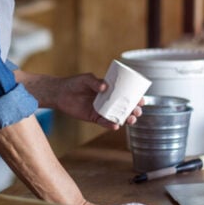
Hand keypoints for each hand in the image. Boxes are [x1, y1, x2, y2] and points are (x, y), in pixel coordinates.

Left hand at [16, 70, 143, 129]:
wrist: (61, 93)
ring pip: (117, 116)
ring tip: (131, 119)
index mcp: (110, 91)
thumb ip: (95, 82)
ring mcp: (102, 110)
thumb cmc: (75, 83)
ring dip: (126, 119)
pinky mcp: (94, 118)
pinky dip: (111, 124)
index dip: (136, 98)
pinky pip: (105, 123)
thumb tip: (105, 87)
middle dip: (134, 110)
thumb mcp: (86, 79)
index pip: (126, 94)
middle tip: (138, 111)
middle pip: (125, 108)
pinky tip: (116, 125)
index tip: (142, 99)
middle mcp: (108, 101)